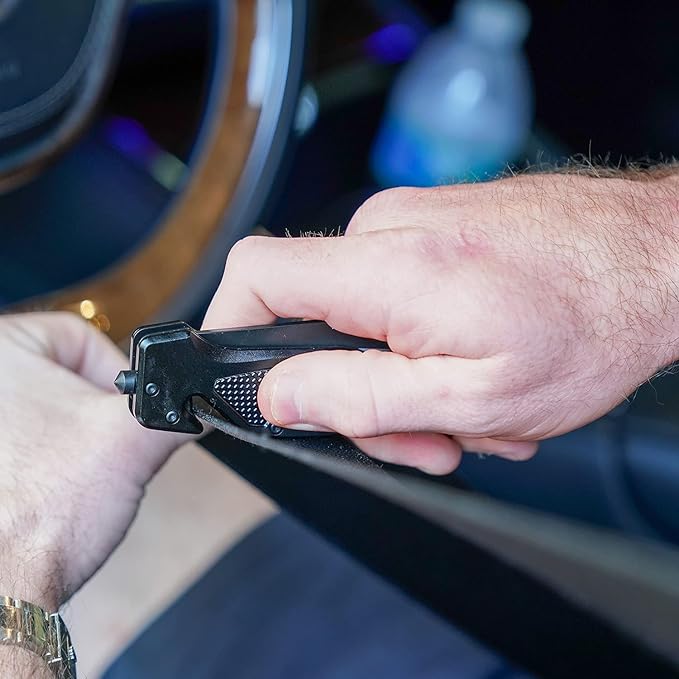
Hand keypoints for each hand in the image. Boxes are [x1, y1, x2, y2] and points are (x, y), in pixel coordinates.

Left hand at [0, 313, 184, 610]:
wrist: (2, 590)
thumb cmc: (41, 510)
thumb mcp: (136, 437)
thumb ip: (180, 406)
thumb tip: (202, 400)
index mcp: (2, 348)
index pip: (80, 338)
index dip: (116, 378)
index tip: (120, 418)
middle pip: (61, 376)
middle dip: (92, 416)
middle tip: (98, 451)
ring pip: (44, 414)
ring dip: (71, 442)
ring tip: (73, 477)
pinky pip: (24, 446)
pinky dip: (44, 464)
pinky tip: (52, 492)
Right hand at [204, 173, 678, 473]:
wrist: (657, 260)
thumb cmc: (590, 324)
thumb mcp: (470, 395)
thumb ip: (360, 397)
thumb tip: (279, 395)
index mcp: (387, 270)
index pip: (255, 275)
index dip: (230, 328)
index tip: (250, 377)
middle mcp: (389, 229)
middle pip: (312, 318)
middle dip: (356, 393)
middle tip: (423, 436)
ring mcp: (414, 222)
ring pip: (361, 317)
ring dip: (403, 377)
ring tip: (472, 410)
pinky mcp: (436, 227)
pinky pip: (397, 295)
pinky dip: (425, 345)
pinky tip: (478, 372)